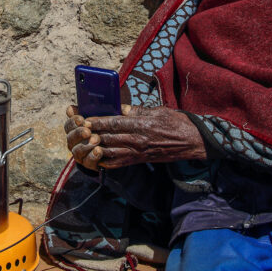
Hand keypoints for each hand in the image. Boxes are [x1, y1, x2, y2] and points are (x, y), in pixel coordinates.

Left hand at [64, 105, 205, 169]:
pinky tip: (97, 157)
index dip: (97, 121)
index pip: (114, 123)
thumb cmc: (177, 122)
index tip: (85, 118)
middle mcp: (138, 140)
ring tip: (84, 143)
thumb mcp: (157, 110)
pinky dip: (107, 160)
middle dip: (92, 134)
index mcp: (141, 125)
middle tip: (79, 129)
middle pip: (109, 137)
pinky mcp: (140, 160)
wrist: (192, 142)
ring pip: (111, 151)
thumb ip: (138, 110)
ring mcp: (138, 152)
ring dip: (96, 148)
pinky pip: (120, 162)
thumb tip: (121, 108)